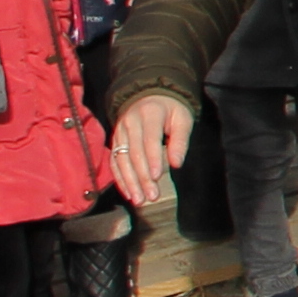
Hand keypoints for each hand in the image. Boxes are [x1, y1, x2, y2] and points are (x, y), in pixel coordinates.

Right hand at [108, 92, 194, 208]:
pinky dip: (120, 179)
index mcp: (149, 113)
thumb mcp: (183, 119)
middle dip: (142, 177)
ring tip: (139, 200)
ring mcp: (119, 132)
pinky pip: (114, 162)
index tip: (157, 177)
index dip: (152, 159)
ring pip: (121, 160)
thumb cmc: (170, 110)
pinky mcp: (115, 141)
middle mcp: (130, 122)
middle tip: (151, 196)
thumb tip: (177, 164)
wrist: (150, 97)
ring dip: (130, 182)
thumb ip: (180, 141)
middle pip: (134, 153)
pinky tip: (128, 193)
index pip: (149, 139)